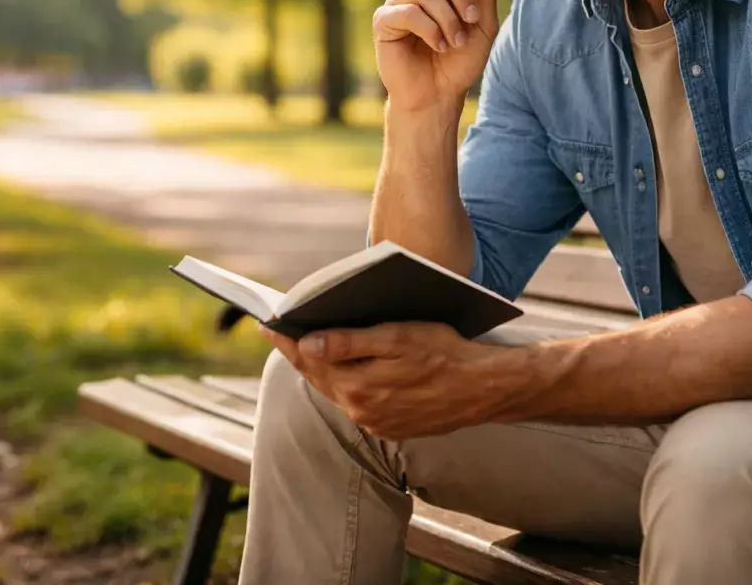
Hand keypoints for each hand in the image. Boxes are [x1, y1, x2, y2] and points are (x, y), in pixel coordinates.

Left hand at [262, 322, 512, 440]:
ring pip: (338, 390)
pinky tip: (348, 368)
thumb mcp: (396, 337)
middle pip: (319, 377)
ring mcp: (375, 422)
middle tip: (281, 331)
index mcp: (357, 385)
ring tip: (310, 346)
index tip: (266, 323)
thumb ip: (349, 342)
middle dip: (300, 352)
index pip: (309, 359)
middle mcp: (360, 409)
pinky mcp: (390, 427)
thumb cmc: (444, 353)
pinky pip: (359, 403)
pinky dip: (348, 383)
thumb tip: (307, 343)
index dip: (286, 339)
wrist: (484, 388)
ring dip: (324, 369)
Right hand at [373, 0, 505, 112]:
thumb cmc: (460, 61)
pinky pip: (408, 12)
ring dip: (448, 19)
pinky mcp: (384, 20)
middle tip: (473, 19)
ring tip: (455, 42)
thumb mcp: (482, 24)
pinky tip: (438, 46)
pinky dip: (430, 30)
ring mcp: (400, 2)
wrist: (439, 94)